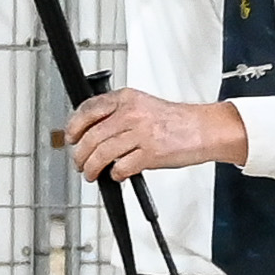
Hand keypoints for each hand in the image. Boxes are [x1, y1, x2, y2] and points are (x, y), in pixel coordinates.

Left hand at [65, 89, 248, 179]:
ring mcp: (141, 134)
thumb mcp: (143, 105)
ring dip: (91, 168)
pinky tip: (117, 175)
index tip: (70, 138)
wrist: (204, 128)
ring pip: (101, 154)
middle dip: (80, 154)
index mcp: (127, 98)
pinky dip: (115, 175)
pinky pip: (121, 168)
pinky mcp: (150, 154)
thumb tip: (92, 131)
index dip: (73, 127)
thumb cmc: (176, 120)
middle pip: (91, 136)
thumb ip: (119, 114)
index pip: (88, 109)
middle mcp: (131, 113)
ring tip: (91, 173)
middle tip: (79, 162)